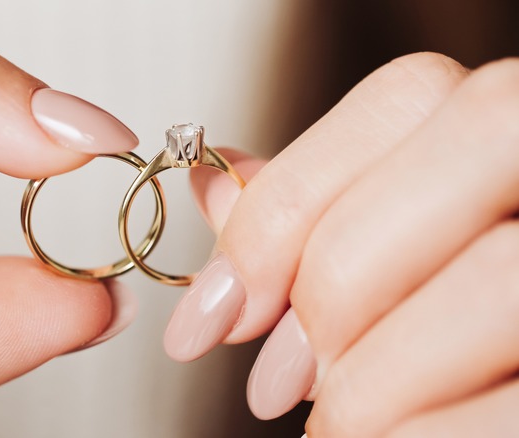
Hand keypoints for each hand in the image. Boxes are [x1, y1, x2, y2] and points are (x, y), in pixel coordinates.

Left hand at [165, 52, 518, 435]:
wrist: (497, 405)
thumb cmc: (452, 338)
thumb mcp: (385, 254)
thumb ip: (309, 217)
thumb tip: (210, 190)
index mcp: (512, 142)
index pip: (406, 97)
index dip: (288, 199)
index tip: (215, 305)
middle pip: (440, 178)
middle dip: (327, 288)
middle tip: (271, 379)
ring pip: (491, 281)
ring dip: (370, 378)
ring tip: (335, 422)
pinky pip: (510, 406)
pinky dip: (415, 433)